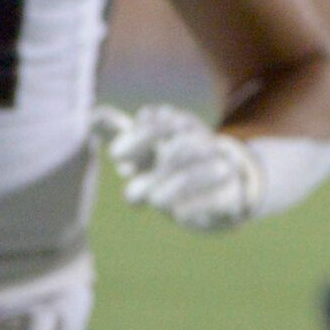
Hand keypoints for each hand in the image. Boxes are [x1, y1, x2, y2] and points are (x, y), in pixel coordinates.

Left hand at [95, 104, 262, 231]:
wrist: (226, 189)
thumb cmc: (176, 166)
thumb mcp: (151, 148)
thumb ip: (126, 133)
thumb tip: (95, 115)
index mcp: (183, 126)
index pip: (161, 123)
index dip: (137, 138)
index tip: (116, 156)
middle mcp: (205, 143)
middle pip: (180, 150)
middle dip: (153, 172)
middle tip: (132, 194)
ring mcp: (222, 167)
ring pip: (196, 175)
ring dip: (170, 190)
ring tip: (154, 203)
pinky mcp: (234, 194)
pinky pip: (216, 199)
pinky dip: (194, 208)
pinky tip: (178, 214)